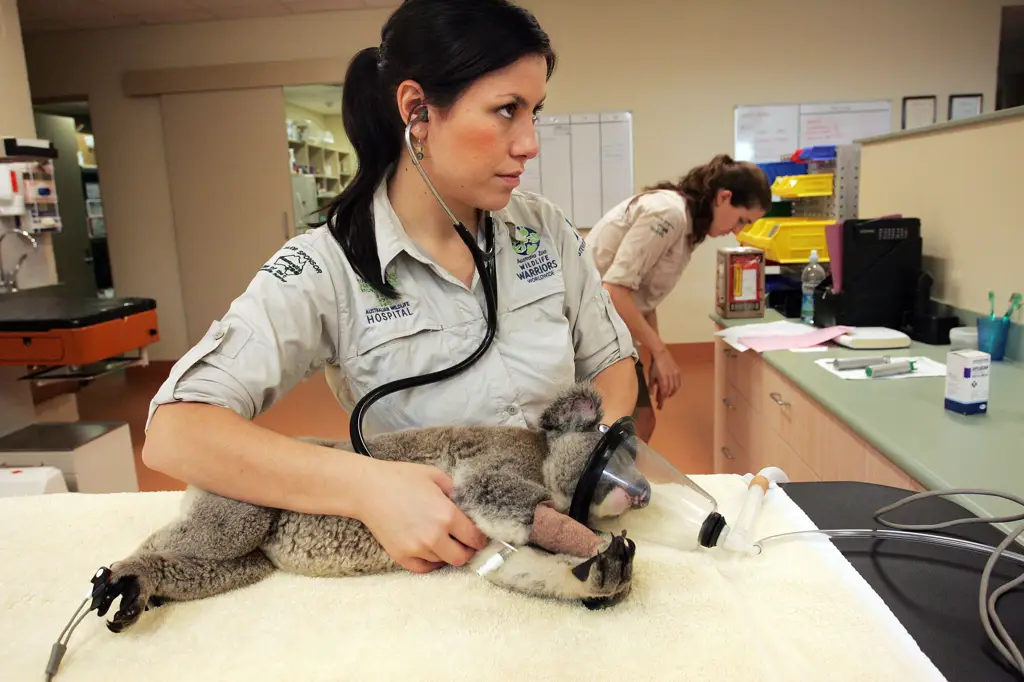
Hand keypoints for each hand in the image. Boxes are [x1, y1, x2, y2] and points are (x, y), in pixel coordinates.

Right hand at [356, 460, 489, 573]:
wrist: (367, 489)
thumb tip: (470, 507)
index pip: (475, 538)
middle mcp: (434, 536)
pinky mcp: (401, 556)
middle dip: (467, 550)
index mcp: (447, 515)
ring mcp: (416, 549)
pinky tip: (430, 549)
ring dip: (447, 553)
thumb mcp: (436, 476)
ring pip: (443, 562)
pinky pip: (424, 568)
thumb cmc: (401, 478)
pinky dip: (430, 561)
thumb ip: (457, 493)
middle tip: (464, 540)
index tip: (479, 535)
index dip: (481, 537)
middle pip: (462, 557)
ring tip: (443, 538)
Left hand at [650, 350, 680, 408]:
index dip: (662, 401)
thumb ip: (652, 385)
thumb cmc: (654, 364)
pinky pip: (679, 382)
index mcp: (663, 380)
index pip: (663, 393)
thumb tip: (651, 394)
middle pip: (669, 391)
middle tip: (661, 401)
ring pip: (675, 388)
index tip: (660, 407)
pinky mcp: (678, 371)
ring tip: (667, 396)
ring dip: (671, 393)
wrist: (661, 353)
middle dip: (665, 397)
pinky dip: (676, 387)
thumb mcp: (651, 375)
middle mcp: (671, 378)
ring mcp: (675, 374)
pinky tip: (674, 389)